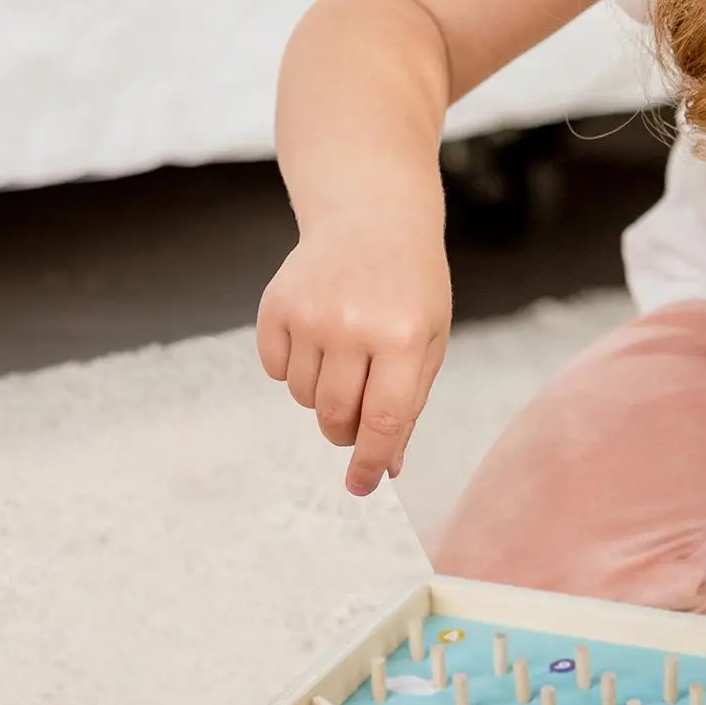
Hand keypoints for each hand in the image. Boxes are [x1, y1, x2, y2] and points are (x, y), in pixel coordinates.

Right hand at [257, 214, 451, 495]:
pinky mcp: (276, 305)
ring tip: (346, 356)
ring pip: (304, 398)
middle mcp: (354, 326)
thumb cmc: (410, 288)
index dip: (371, 462)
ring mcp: (310, 313)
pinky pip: (277, 370)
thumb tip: (388, 468)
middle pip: (336, 417)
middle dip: (345, 433)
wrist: (372, 218)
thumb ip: (409, 406)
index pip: (383, 421)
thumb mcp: (429, 342)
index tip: (362, 487)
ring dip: (324, 396)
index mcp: (404, 338)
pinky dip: (295, 369)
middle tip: (356, 419)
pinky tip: (318, 337)